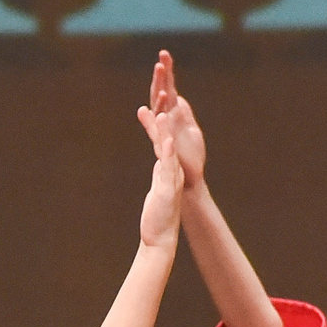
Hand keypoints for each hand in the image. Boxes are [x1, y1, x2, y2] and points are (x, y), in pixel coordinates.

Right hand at [134, 49, 206, 189]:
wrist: (188, 181)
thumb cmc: (190, 157)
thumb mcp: (190, 130)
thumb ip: (184, 114)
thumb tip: (178, 98)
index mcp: (172, 117)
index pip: (167, 90)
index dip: (166, 73)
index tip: (164, 54)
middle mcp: (165, 124)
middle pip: (160, 97)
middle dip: (161, 80)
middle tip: (160, 61)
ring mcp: (164, 137)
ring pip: (159, 115)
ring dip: (161, 101)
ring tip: (164, 86)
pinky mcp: (166, 152)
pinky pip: (161, 139)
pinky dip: (160, 128)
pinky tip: (162, 115)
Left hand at [137, 101, 184, 249]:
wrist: (161, 236)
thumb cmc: (157, 212)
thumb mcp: (158, 183)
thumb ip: (162, 167)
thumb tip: (164, 153)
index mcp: (166, 163)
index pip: (161, 134)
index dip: (160, 114)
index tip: (159, 91)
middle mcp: (170, 166)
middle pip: (166, 134)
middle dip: (164, 113)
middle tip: (164, 90)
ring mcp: (169, 175)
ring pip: (167, 149)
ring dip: (166, 129)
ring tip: (164, 110)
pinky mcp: (167, 187)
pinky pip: (168, 167)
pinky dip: (168, 153)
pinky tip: (168, 140)